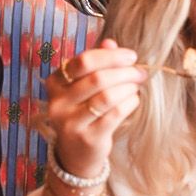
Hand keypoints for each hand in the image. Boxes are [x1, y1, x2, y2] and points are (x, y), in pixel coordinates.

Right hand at [44, 40, 147, 177]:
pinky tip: (134, 100)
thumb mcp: (84, 86)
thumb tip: (111, 42)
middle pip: (97, 78)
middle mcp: (58, 102)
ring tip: (136, 86)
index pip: (83, 61)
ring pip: (107, 97)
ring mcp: (70, 122)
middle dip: (124, 72)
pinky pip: (115, 115)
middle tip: (139, 72)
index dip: (111, 56)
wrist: (76, 153)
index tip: (131, 56)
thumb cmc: (83, 112)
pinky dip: (129, 103)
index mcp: (55, 83)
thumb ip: (96, 63)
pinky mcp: (87, 138)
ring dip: (128, 87)